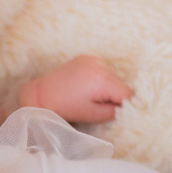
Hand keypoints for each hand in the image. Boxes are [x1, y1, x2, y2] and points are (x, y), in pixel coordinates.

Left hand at [17, 55, 132, 124]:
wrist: (42, 94)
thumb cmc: (66, 108)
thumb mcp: (94, 115)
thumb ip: (115, 111)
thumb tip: (129, 107)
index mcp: (103, 80)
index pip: (128, 93)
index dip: (124, 105)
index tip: (114, 111)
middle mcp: (101, 65)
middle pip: (121, 84)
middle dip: (115, 95)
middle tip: (98, 104)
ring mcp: (94, 59)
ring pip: (113, 76)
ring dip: (108, 86)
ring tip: (89, 95)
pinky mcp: (87, 57)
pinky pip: (103, 69)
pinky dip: (100, 78)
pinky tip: (86, 85)